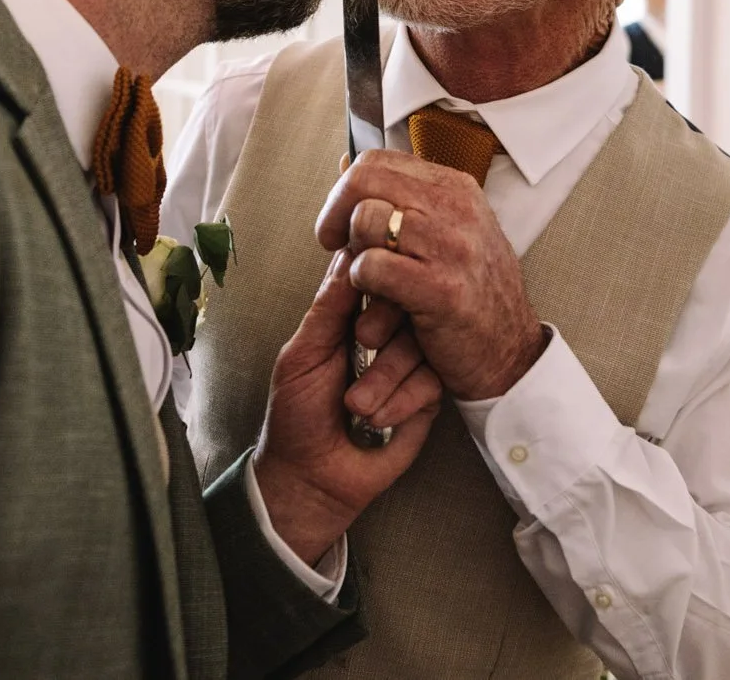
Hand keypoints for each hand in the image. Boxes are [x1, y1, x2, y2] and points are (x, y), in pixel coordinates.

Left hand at [252, 250, 441, 567]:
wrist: (311, 478)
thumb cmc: (297, 417)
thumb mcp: (303, 354)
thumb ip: (327, 306)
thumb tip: (348, 251)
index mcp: (352, 317)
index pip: (378, 277)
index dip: (379, 277)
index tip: (373, 286)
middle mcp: (386, 334)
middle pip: (409, 303)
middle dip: (383, 327)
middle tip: (360, 348)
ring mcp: (409, 364)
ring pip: (423, 342)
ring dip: (386, 375)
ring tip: (355, 404)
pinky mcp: (428, 397)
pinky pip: (432, 380)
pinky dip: (402, 400)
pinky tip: (376, 419)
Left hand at [315, 149, 549, 403]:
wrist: (511, 353)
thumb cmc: (471, 294)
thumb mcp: (448, 231)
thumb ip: (401, 200)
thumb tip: (346, 162)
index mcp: (455, 188)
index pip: (378, 160)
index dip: (345, 188)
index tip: (339, 219)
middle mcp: (457, 208)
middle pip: (364, 181)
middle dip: (335, 213)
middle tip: (332, 243)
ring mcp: (452, 247)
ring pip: (366, 220)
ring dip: (353, 251)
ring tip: (365, 274)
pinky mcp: (442, 289)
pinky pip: (373, 266)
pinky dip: (361, 282)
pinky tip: (376, 295)